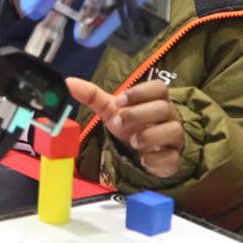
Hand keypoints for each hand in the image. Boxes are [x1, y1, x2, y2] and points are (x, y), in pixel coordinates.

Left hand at [66, 77, 183, 177]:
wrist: (141, 153)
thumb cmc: (130, 125)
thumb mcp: (111, 110)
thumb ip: (92, 96)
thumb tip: (69, 82)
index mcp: (155, 100)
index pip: (158, 88)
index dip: (140, 92)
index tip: (120, 100)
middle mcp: (169, 116)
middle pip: (164, 108)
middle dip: (139, 114)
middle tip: (117, 122)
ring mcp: (174, 138)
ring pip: (173, 130)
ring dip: (150, 136)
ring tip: (133, 141)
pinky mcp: (173, 159)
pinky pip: (172, 157)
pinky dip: (156, 159)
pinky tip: (143, 160)